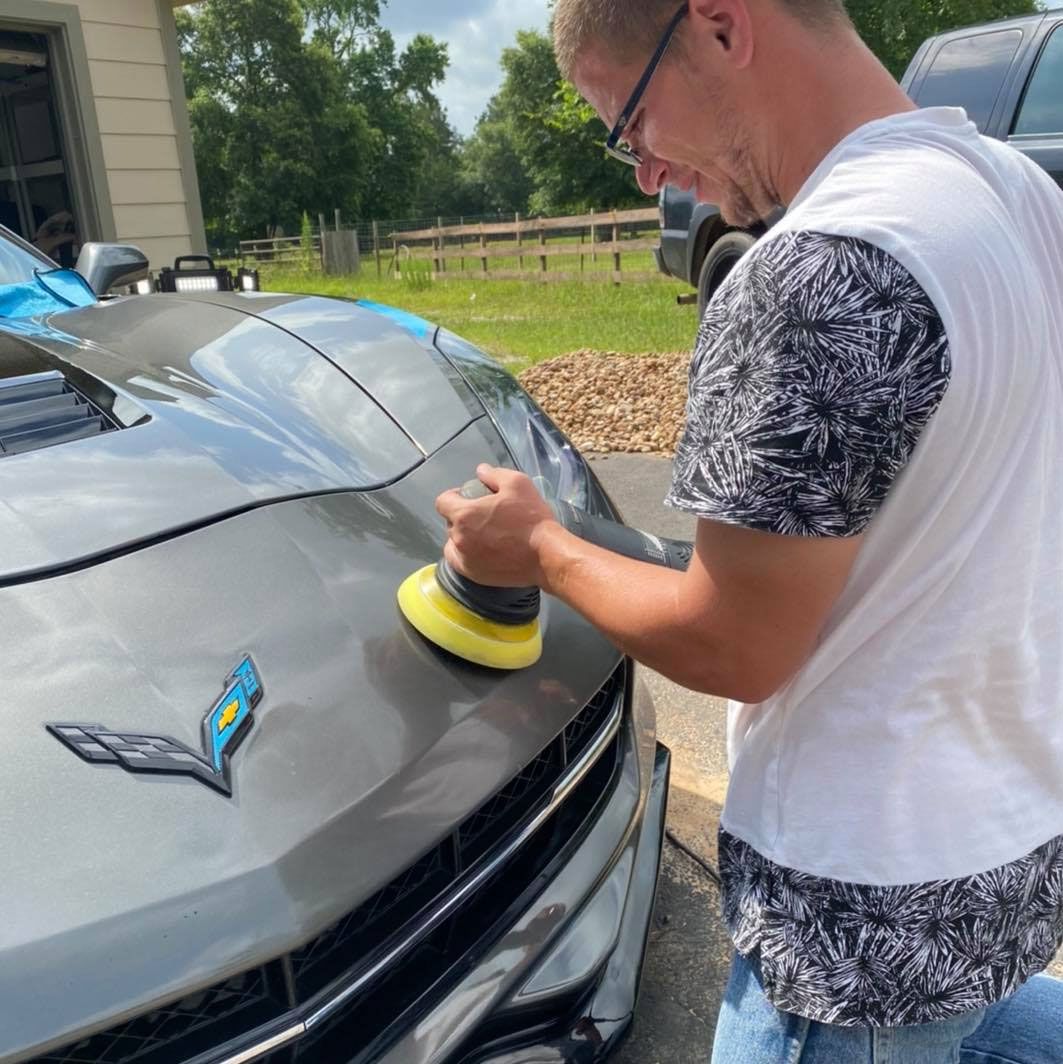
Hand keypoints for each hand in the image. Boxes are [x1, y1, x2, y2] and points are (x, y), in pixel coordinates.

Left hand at [435, 465, 557, 587]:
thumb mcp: (517, 483)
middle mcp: (459, 538)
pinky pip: (460, 561)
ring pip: (453, 543)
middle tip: (482, 515)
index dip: (453, 496)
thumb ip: (494, 474)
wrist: (545, 555)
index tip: (467, 497)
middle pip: (450, 523)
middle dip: (461, 516)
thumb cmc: (532, 519)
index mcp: (465, 515)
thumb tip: (481, 471)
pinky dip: (465, 554)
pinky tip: (479, 550)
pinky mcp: (475, 575)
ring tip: (481, 534)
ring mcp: (466, 559)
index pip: (442, 502)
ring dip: (462, 536)